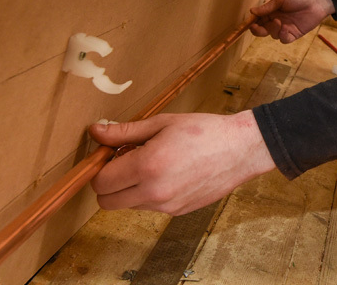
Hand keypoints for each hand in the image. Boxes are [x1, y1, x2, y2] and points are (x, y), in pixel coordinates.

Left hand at [89, 111, 275, 214]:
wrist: (240, 149)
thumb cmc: (203, 131)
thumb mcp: (162, 123)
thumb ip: (125, 132)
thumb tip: (96, 131)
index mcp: (148, 166)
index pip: (101, 182)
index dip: (101, 167)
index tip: (111, 154)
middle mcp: (154, 192)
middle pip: (107, 202)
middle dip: (109, 183)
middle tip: (125, 162)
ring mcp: (166, 206)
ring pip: (127, 206)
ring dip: (129, 189)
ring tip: (150, 165)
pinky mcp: (177, 212)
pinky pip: (149, 207)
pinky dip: (148, 194)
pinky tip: (167, 173)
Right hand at [248, 0, 334, 42]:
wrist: (316, 0)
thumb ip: (267, 7)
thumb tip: (252, 11)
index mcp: (273, 11)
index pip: (260, 19)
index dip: (253, 23)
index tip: (250, 23)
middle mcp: (277, 20)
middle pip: (263, 30)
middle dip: (258, 30)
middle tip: (256, 28)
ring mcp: (286, 28)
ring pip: (273, 35)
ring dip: (273, 30)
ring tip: (278, 21)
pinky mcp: (294, 34)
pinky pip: (284, 39)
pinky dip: (282, 36)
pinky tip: (284, 29)